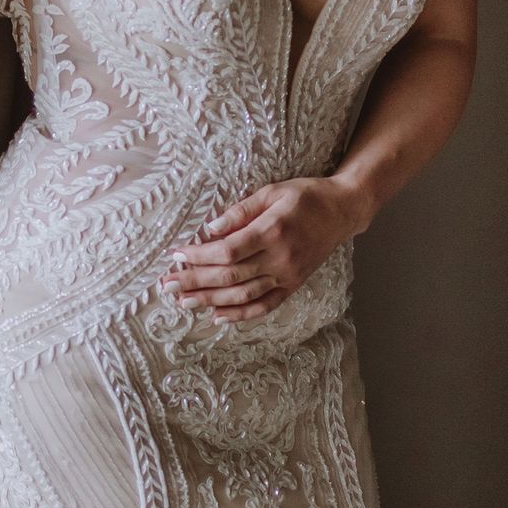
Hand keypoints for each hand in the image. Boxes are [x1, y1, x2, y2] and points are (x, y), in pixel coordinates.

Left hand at [161, 175, 374, 321]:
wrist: (341, 212)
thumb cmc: (304, 196)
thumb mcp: (271, 191)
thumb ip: (240, 211)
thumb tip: (210, 228)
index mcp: (272, 231)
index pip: (228, 251)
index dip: (199, 256)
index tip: (176, 255)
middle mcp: (280, 258)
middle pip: (230, 276)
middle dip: (195, 281)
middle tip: (167, 285)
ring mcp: (288, 276)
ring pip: (243, 295)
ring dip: (210, 301)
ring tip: (183, 302)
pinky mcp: (293, 286)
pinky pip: (265, 306)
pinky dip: (240, 314)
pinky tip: (218, 316)